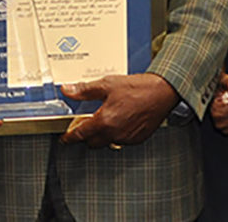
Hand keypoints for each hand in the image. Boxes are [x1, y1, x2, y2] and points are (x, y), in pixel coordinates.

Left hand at [58, 73, 176, 148]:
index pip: (80, 135)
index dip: (69, 138)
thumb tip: (67, 90)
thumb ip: (84, 90)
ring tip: (106, 118)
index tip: (65, 139)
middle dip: (86, 135)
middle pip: (92, 143)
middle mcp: (115, 133)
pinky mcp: (138, 139)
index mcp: (104, 121)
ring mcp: (127, 138)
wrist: (162, 92)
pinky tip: (121, 120)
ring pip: (107, 142)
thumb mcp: (107, 84)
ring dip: (103, 135)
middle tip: (86, 123)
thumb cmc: (138, 88)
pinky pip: (121, 141)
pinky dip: (117, 134)